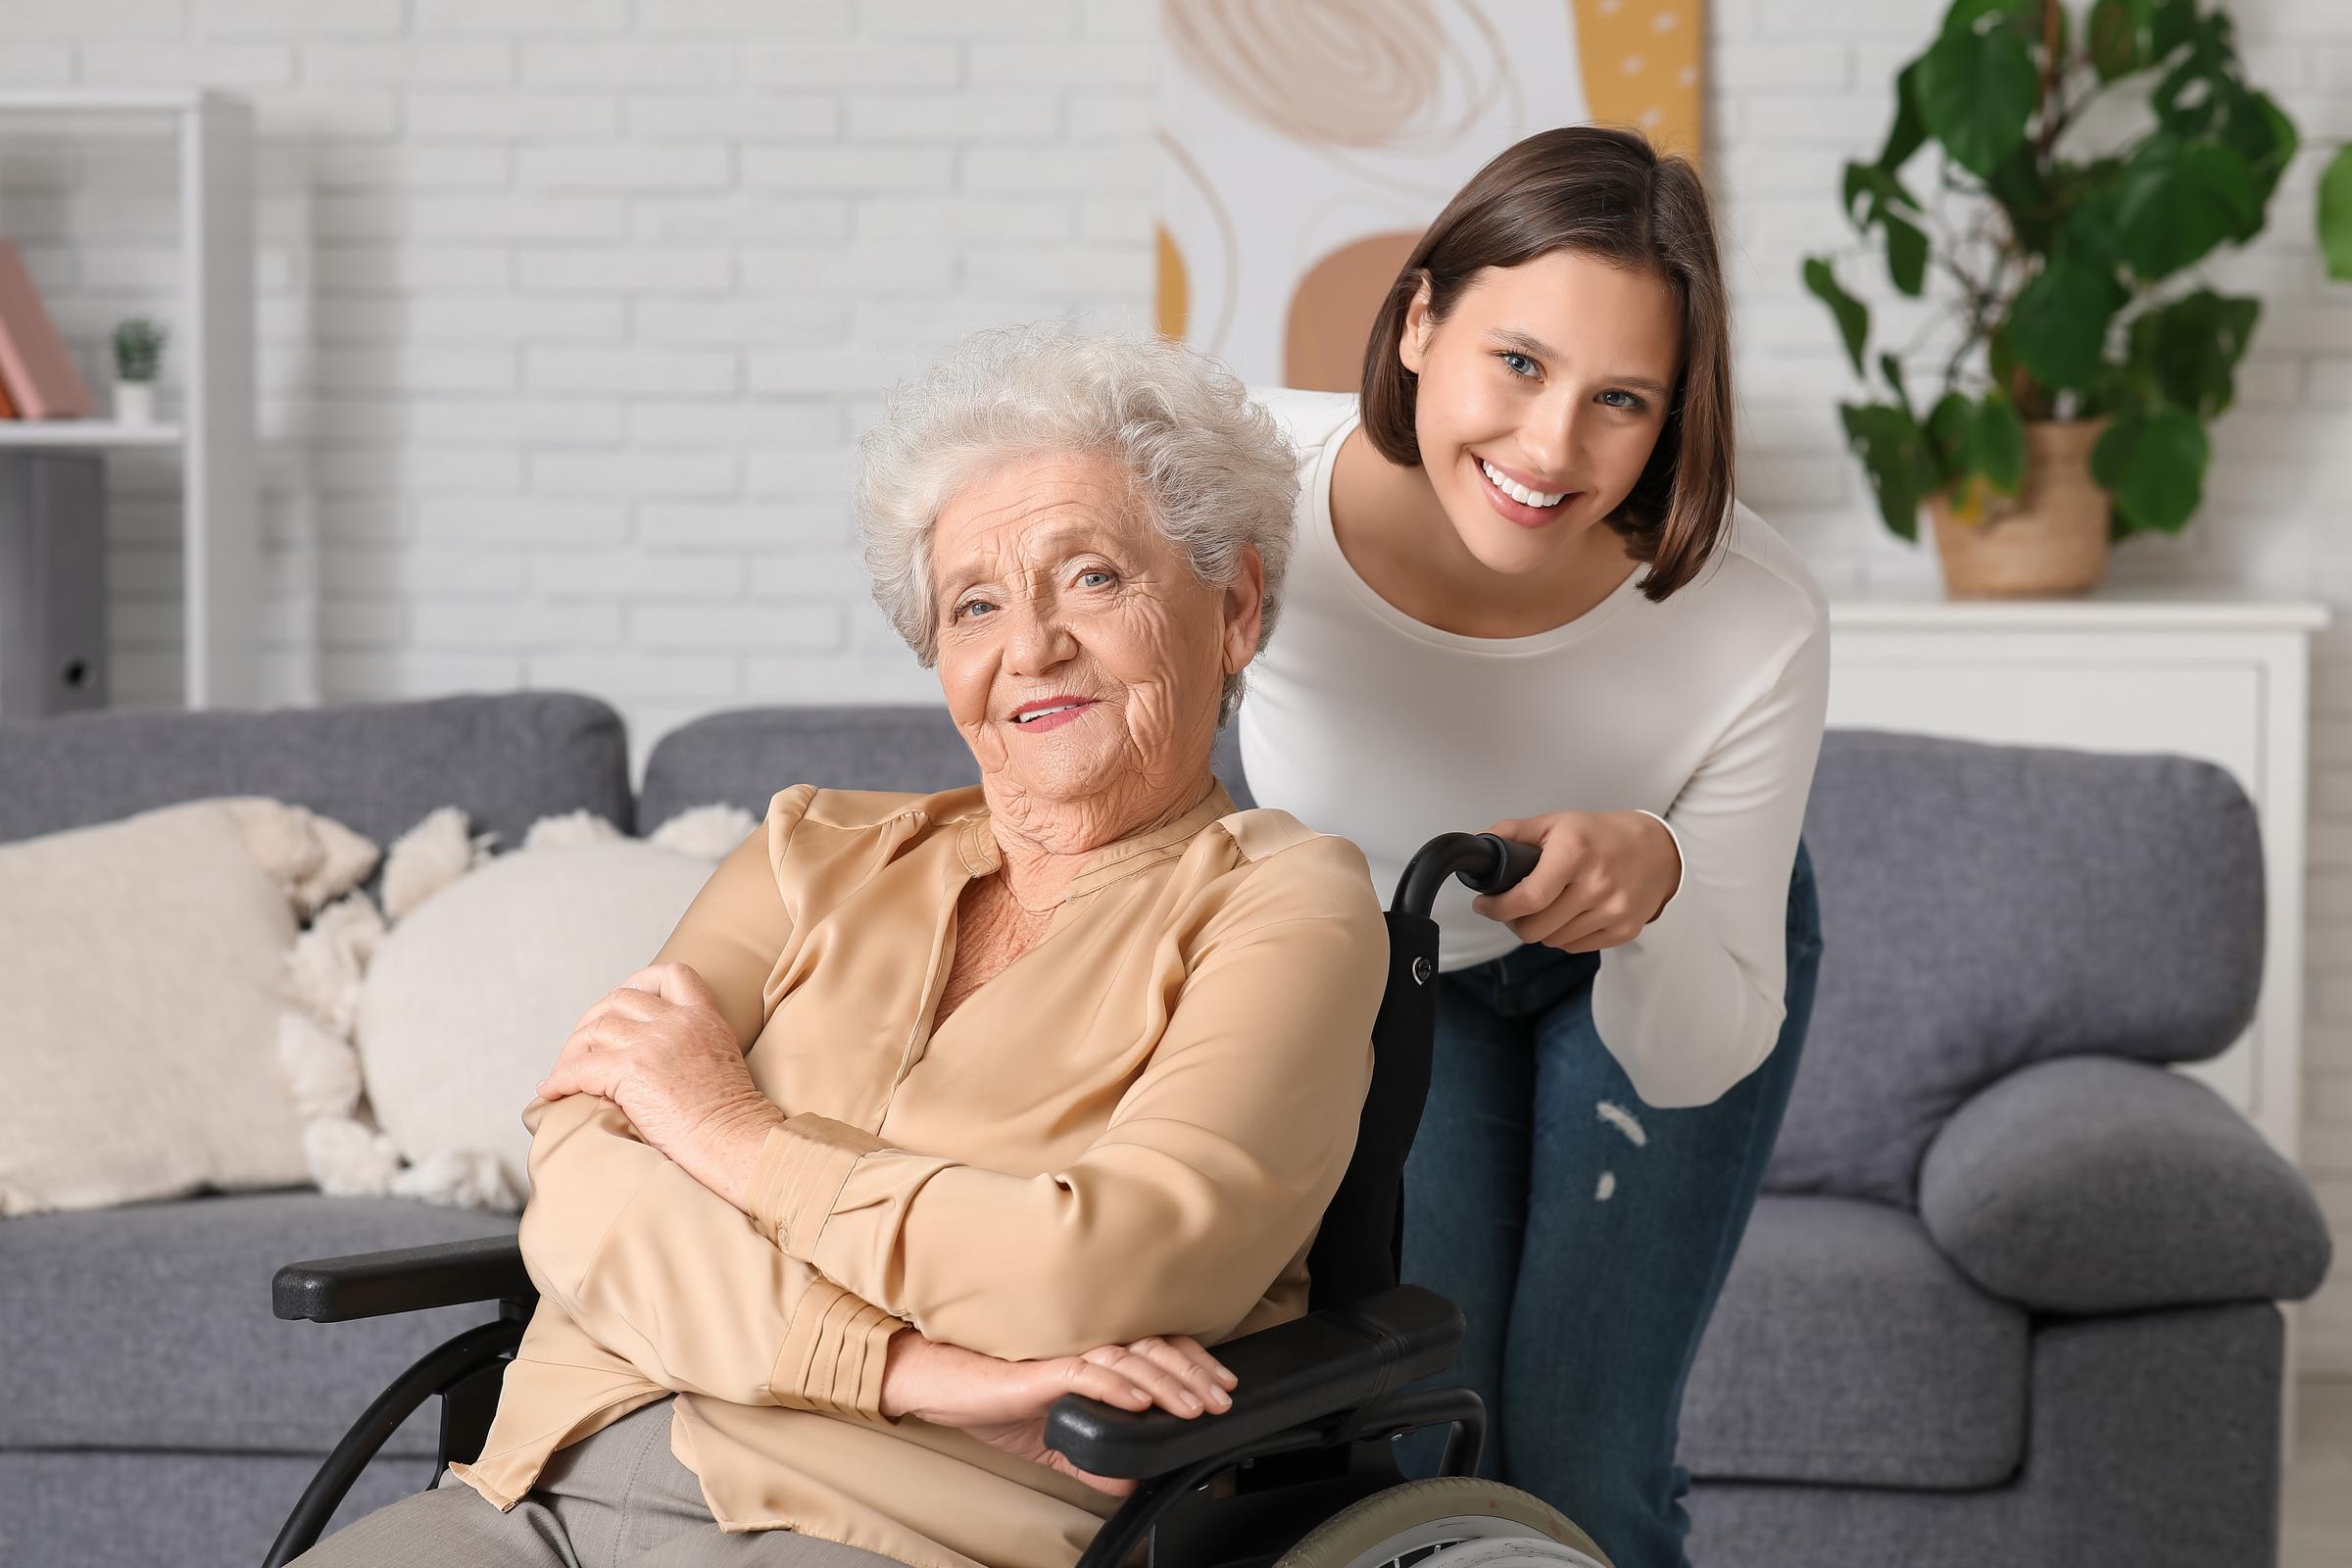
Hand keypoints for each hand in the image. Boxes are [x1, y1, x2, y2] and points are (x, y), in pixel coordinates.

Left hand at [536, 962, 784, 1209]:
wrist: (735, 1140)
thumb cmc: (730, 1118)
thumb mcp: (722, 1060)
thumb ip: (694, 1043)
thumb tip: (655, 1055)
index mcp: (703, 1017)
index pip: (671, 974)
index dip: (640, 982)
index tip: (622, 1003)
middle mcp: (677, 1021)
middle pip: (619, 999)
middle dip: (594, 1019)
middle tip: (582, 1045)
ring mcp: (653, 1043)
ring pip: (595, 1030)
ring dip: (572, 1051)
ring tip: (564, 1072)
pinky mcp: (632, 1070)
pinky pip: (580, 1068)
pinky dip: (559, 1079)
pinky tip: (552, 1091)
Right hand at [878, 1330, 1236, 1496]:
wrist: (946, 1390)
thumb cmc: (996, 1402)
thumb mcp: (1055, 1441)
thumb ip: (1092, 1457)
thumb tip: (1127, 1481)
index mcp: (1095, 1356)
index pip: (1157, 1351)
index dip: (1193, 1365)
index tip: (1222, 1388)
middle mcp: (1086, 1346)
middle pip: (1153, 1350)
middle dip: (1193, 1375)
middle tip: (1222, 1399)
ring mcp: (1064, 1354)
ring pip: (1127, 1359)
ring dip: (1165, 1381)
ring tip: (1191, 1405)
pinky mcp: (1040, 1371)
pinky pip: (1085, 1372)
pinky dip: (1116, 1386)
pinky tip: (1139, 1401)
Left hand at [1470, 809, 1681, 952]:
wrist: (1656, 851)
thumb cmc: (1599, 836)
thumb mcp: (1556, 823)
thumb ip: (1513, 832)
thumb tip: (1479, 846)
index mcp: (1575, 853)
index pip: (1528, 898)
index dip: (1498, 908)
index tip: (1484, 905)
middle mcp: (1597, 884)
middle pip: (1535, 928)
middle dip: (1514, 921)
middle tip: (1513, 907)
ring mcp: (1613, 911)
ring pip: (1552, 941)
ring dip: (1540, 928)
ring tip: (1545, 907)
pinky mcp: (1624, 931)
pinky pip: (1574, 947)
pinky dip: (1563, 935)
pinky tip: (1568, 914)